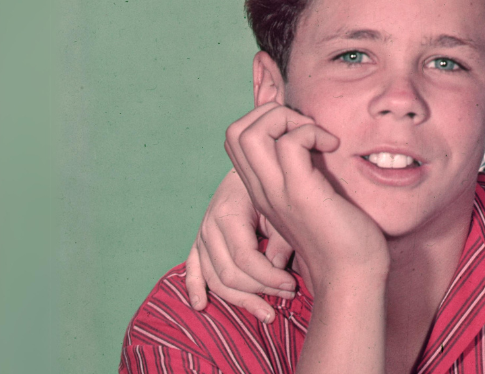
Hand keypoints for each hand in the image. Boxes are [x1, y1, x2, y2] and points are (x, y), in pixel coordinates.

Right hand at [184, 165, 297, 322]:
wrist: (248, 170)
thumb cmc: (269, 187)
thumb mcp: (279, 206)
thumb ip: (280, 238)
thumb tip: (277, 271)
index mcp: (228, 214)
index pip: (245, 259)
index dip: (269, 278)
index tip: (292, 286)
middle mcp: (209, 227)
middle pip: (228, 274)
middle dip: (260, 291)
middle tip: (288, 297)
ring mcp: (201, 236)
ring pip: (214, 279)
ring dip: (240, 300)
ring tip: (267, 313)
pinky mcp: (199, 243)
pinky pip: (193, 269)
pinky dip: (194, 288)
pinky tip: (201, 305)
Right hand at [226, 102, 389, 291]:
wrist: (351, 276)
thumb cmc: (342, 237)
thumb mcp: (315, 195)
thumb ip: (305, 170)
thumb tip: (317, 139)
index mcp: (262, 190)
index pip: (236, 139)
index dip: (264, 119)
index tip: (301, 129)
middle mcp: (262, 190)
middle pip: (234, 131)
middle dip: (270, 112)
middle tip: (306, 128)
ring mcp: (277, 191)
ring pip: (249, 132)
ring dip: (286, 119)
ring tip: (316, 136)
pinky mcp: (299, 193)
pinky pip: (289, 144)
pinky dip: (311, 132)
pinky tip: (332, 147)